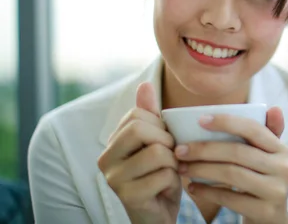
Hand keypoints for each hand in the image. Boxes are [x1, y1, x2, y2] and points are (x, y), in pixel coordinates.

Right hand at [97, 83, 181, 223]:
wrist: (158, 215)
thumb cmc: (159, 175)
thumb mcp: (157, 142)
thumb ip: (150, 114)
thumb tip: (144, 84)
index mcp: (112, 143)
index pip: (136, 114)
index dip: (159, 125)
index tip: (165, 140)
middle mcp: (105, 159)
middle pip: (140, 129)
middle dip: (166, 140)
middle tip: (170, 155)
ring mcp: (114, 179)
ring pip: (157, 152)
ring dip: (173, 163)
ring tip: (168, 172)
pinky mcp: (129, 197)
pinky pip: (163, 175)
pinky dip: (173, 180)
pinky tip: (166, 188)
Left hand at [176, 107, 287, 223]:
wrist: (271, 220)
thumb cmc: (260, 181)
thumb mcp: (266, 157)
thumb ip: (264, 134)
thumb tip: (274, 108)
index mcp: (281, 149)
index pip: (253, 129)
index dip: (227, 122)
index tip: (200, 120)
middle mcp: (283, 168)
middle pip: (238, 152)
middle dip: (205, 149)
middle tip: (181, 150)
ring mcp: (276, 191)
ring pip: (232, 174)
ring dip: (202, 170)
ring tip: (184, 168)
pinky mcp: (266, 211)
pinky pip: (230, 198)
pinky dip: (207, 192)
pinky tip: (193, 188)